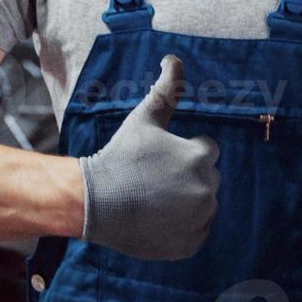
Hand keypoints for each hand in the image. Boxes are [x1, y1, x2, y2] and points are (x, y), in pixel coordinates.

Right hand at [78, 55, 220, 259]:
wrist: (95, 203)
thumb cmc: (120, 156)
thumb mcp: (143, 119)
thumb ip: (166, 89)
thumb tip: (174, 58)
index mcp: (200, 156)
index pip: (205, 150)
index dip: (181, 152)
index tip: (158, 159)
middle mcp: (207, 189)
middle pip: (206, 178)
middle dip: (186, 176)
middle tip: (152, 180)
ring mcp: (199, 219)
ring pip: (202, 205)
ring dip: (185, 201)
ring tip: (153, 199)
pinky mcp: (190, 244)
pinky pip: (196, 231)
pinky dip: (182, 227)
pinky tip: (157, 219)